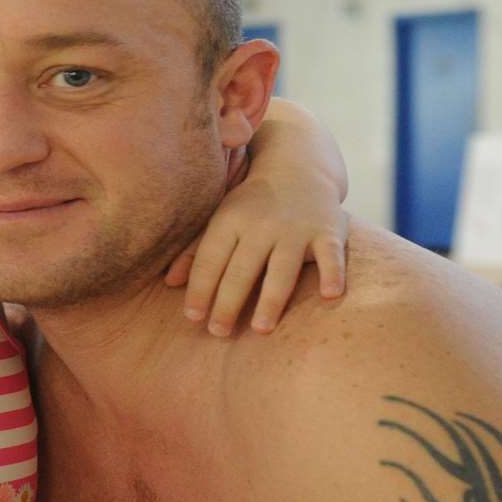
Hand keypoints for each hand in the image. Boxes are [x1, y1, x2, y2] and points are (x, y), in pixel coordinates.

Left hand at [165, 174, 347, 336]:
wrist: (299, 167)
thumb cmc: (252, 204)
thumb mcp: (221, 219)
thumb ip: (196, 251)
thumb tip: (169, 283)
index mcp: (231, 221)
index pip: (211, 260)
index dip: (200, 288)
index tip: (193, 317)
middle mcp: (262, 225)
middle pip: (242, 270)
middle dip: (228, 303)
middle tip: (218, 333)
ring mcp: (296, 229)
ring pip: (282, 269)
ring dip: (271, 300)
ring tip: (259, 329)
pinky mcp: (328, 231)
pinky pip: (331, 255)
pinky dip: (333, 273)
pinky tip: (330, 295)